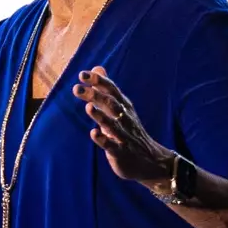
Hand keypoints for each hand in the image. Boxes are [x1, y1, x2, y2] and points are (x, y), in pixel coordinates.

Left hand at [72, 66, 172, 184]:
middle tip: (77, 88)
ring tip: (88, 107)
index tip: (82, 74)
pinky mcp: (121, 152)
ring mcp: (123, 136)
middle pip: (111, 104)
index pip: (111, 90)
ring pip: (112, 124)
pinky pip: (112, 146)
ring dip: (100, 116)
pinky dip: (103, 139)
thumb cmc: (129, 129)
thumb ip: (106, 89)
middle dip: (96, 95)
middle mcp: (124, 118)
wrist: (151, 160)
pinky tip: (94, 134)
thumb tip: (97, 68)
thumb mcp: (120, 107)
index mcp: (123, 106)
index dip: (98, 82)